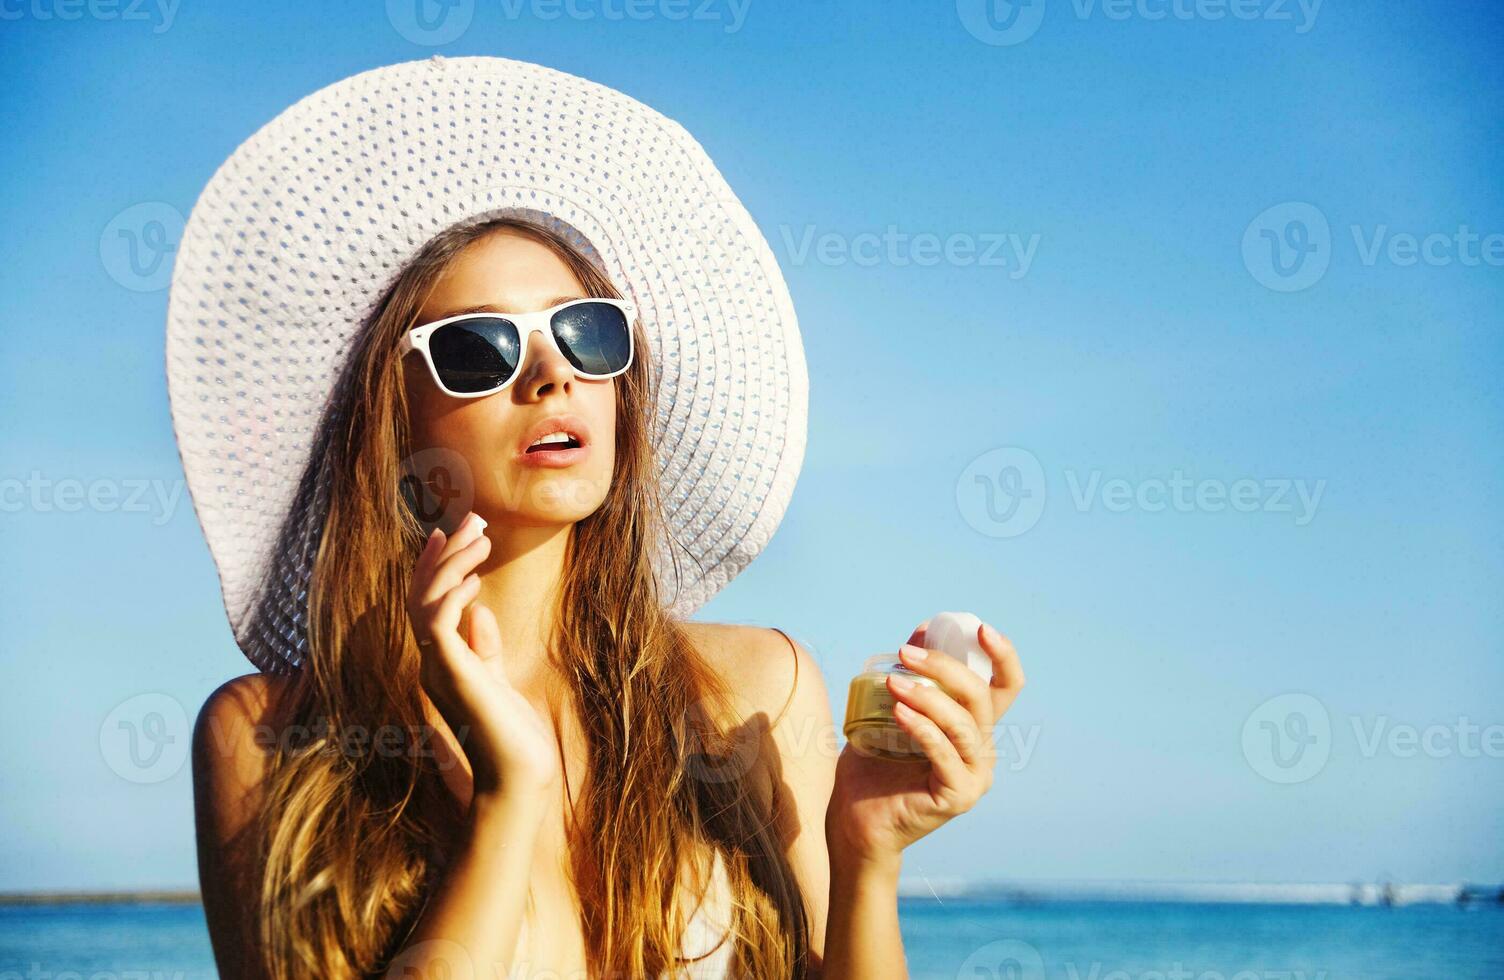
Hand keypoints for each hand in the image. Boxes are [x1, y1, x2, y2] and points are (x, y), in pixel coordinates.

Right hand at [407, 510, 559, 802]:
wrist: (519, 775)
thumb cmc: (513, 735)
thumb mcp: (498, 681)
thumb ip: (485, 648)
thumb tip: (479, 612)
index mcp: (441, 662)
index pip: (427, 604)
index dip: (434, 566)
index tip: (448, 533)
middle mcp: (431, 662)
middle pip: (422, 594)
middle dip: (444, 553)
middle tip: (471, 519)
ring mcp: (437, 669)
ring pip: (425, 602)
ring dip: (452, 564)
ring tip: (481, 536)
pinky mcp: (451, 674)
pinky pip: (437, 624)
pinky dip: (451, 595)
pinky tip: (473, 578)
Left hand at [826, 618, 1025, 865]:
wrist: (855, 821)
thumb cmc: (873, 765)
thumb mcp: (893, 709)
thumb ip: (912, 675)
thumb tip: (922, 630)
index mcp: (974, 729)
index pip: (1005, 687)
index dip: (1002, 655)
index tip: (980, 628)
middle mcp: (982, 751)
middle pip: (981, 697)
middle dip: (945, 667)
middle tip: (905, 653)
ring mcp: (975, 777)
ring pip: (963, 724)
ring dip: (928, 696)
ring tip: (893, 682)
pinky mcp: (958, 796)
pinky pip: (944, 753)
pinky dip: (922, 728)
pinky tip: (898, 713)